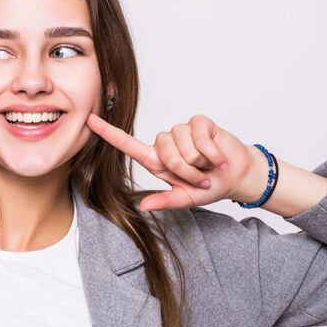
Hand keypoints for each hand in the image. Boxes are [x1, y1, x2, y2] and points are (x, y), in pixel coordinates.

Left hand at [86, 113, 262, 210]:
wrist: (236, 176)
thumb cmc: (209, 186)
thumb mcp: (186, 199)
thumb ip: (165, 201)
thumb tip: (143, 207)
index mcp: (156, 160)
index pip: (128, 144)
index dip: (108, 133)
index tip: (89, 120)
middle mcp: (166, 142)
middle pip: (165, 153)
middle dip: (186, 171)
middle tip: (200, 177)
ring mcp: (182, 130)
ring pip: (183, 146)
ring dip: (200, 162)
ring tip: (209, 166)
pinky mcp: (199, 122)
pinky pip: (200, 138)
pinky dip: (212, 153)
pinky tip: (218, 158)